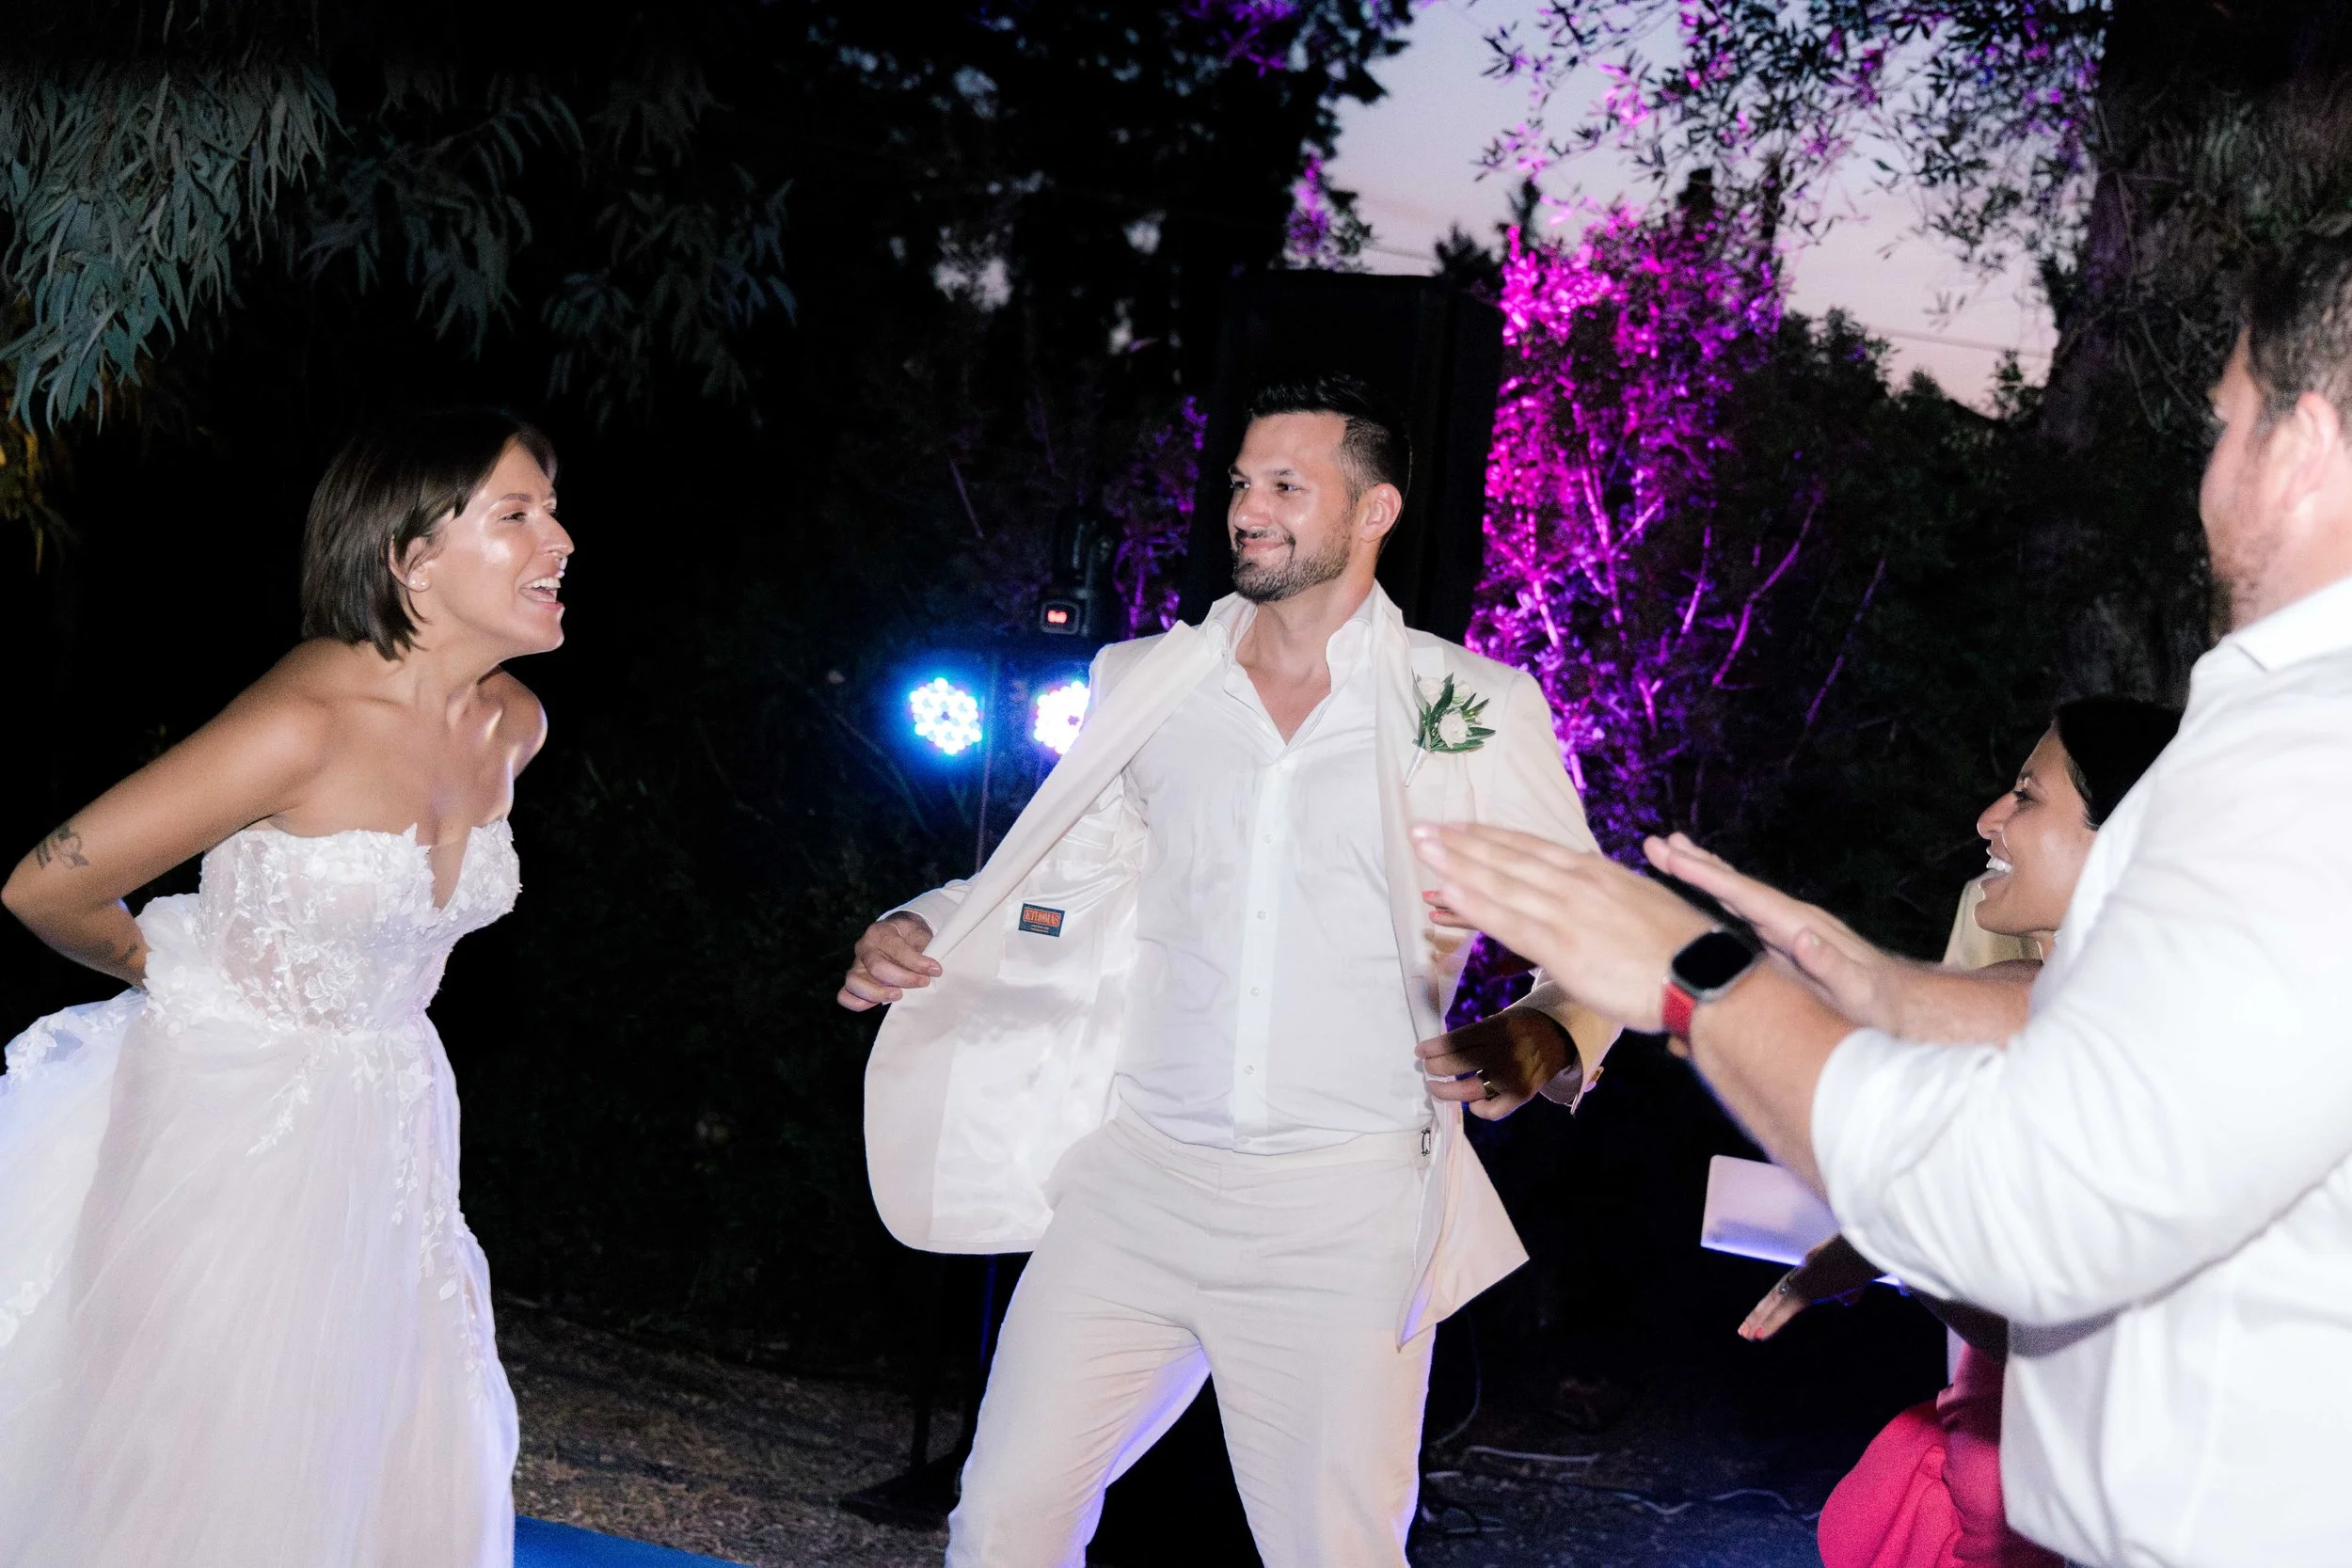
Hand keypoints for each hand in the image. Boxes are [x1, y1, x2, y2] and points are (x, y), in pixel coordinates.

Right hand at [837, 912, 940, 1011]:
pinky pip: (845, 996)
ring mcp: (856, 965)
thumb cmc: (911, 939)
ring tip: (899, 995)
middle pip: (877, 967)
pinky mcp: (854, 982)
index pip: (896, 948)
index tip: (936, 970)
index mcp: (881, 932)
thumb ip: (925, 951)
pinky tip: (879, 1003)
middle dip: (903, 978)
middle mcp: (864, 947)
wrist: (900, 937)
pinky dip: (859, 1003)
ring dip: (878, 993)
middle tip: (923, 982)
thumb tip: (933, 971)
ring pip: (854, 982)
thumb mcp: (920, 937)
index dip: (917, 962)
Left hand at [1411, 824, 1710, 1032]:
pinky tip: (1447, 888)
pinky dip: (1475, 902)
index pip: (1532, 849)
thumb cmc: (1681, 951)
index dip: (1493, 837)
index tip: (1460, 827)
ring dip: (1457, 863)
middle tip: (1421, 828)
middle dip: (1462, 842)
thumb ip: (1607, 897)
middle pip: (1509, 856)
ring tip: (1422, 847)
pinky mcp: (1562, 945)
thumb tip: (1587, 891)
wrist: (1704, 976)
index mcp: (1596, 873)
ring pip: (1501, 881)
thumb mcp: (1641, 905)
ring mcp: (1567, 911)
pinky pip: (1509, 920)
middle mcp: (1577, 883)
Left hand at [1418, 1009, 1572, 1120]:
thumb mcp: (1499, 1019)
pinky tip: (1471, 1104)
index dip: (1432, 1048)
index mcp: (1496, 1029)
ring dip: (1445, 1091)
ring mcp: (1513, 1076)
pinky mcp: (1522, 1094)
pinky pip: (1493, 1111)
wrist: (1560, 1037)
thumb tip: (1437, 1051)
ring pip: (1468, 1091)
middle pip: (1456, 1065)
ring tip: (1435, 1087)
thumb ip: (1473, 1035)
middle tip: (1427, 1067)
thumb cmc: (1521, 1027)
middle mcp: (1504, 1053)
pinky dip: (1478, 1110)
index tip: (1419, 1051)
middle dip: (1434, 1067)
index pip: (1454, 1041)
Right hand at [1642, 834, 1899, 1028]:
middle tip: (1656, 842)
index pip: (1747, 896)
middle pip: (1736, 886)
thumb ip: (1832, 967)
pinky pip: (1740, 914)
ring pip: (1735, 896)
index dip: (1708, 877)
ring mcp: (1785, 928)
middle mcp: (1790, 920)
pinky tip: (1700, 891)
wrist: (1900, 1006)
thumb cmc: (1877, 1006)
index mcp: (1800, 927)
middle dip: (1696, 864)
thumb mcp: (1857, 992)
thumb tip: (1803, 938)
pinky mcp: (1782, 941)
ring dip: (1702, 873)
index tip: (1674, 857)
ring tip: (1669, 851)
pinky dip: (1716, 896)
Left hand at [1738, 1234, 1875, 1341]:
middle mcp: (1808, 1267)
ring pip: (1776, 1301)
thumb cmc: (1874, 1256)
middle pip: (1778, 1292)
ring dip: (1760, 1319)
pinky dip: (1772, 1323)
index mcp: (1819, 1262)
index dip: (1779, 1298)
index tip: (1767, 1309)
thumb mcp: (1862, 1277)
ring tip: (1746, 1335)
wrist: (1874, 1245)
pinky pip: (1785, 1309)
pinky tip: (1758, 1336)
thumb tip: (1847, 1301)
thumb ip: (1852, 1289)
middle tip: (1746, 1327)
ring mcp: (1806, 1276)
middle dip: (1762, 1310)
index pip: (1794, 1283)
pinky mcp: (1808, 1288)